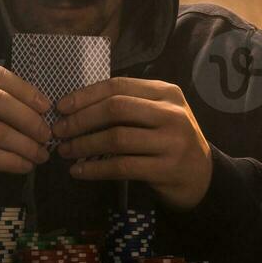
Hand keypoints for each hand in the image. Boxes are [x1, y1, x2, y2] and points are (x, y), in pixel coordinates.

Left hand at [52, 77, 212, 209]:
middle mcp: (171, 113)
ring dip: (84, 144)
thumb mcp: (158, 114)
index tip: (61, 106)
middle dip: (81, 119)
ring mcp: (172, 141)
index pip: (118, 85)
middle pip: (116, 108)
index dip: (86, 95)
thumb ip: (129, 104)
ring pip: (116, 138)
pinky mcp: (167, 169)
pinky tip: (79, 171)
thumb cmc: (171, 141)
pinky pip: (122, 166)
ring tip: (65, 151)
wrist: (202, 177)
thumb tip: (77, 106)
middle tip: (59, 130)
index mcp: (166, 92)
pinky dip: (95, 169)